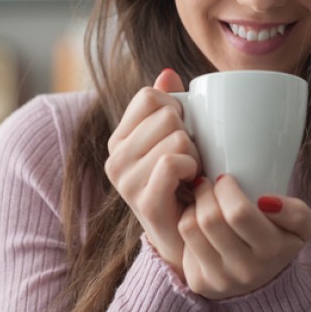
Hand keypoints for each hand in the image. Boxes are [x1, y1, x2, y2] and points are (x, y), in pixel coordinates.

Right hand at [105, 69, 200, 278]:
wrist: (185, 238)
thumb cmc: (183, 185)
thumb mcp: (174, 139)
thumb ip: (169, 105)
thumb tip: (167, 73)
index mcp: (120, 138)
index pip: (149, 96)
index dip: (176, 108)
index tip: (182, 132)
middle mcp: (115, 157)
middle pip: (166, 115)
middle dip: (189, 133)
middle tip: (189, 159)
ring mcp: (125, 180)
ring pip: (176, 137)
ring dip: (195, 154)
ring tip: (191, 173)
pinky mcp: (143, 200)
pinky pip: (173, 161)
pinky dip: (191, 167)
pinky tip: (191, 182)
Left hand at [178, 175, 310, 298]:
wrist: (264, 282)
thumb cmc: (279, 240)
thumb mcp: (301, 225)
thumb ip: (296, 211)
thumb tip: (267, 202)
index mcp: (271, 250)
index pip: (239, 213)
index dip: (226, 188)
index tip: (226, 179)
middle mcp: (245, 269)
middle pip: (210, 219)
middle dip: (206, 191)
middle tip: (211, 184)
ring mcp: (220, 279)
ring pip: (190, 227)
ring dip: (194, 204)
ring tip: (203, 198)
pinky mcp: (200, 282)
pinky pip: (183, 240)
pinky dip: (187, 221)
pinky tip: (198, 218)